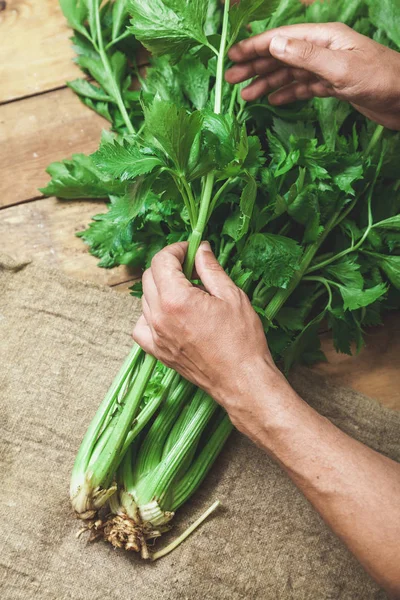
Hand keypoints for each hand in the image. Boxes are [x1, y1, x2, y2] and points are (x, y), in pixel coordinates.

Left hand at [132, 241, 287, 432]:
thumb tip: (201, 249)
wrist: (242, 381)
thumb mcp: (231, 296)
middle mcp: (159, 317)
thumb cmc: (242, 340)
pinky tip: (168, 314)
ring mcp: (156, 336)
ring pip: (145, 300)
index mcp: (176, 299)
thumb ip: (210, 269)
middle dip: (167, 266)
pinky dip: (149, 315)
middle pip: (149, 277)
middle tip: (190, 267)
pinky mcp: (158, 352)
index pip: (161, 261)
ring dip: (161, 288)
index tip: (189, 250)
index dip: (176, 250)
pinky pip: (141, 326)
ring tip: (186, 292)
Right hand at [226, 23, 399, 129]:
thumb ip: (307, 56)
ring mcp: (329, 68)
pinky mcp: (335, 86)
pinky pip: (304, 87)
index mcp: (324, 38)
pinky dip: (287, 93)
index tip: (233, 55)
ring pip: (291, 73)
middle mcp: (324, 50)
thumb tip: (275, 43)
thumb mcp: (341, 69)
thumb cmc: (380, 80)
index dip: (256, 46)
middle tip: (231, 79)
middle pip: (282, 55)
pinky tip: (273, 101)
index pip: (283, 38)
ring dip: (267, 83)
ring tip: (246, 96)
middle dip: (256, 66)